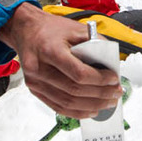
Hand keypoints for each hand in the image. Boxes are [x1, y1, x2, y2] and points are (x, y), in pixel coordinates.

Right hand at [0, 4, 121, 118]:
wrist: (25, 30)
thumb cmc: (50, 29)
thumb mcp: (75, 28)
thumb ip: (96, 43)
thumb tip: (113, 63)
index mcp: (50, 50)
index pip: (78, 73)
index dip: (99, 80)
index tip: (114, 79)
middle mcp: (39, 68)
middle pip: (74, 91)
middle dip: (100, 95)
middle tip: (116, 93)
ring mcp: (35, 82)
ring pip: (67, 103)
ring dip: (91, 106)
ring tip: (108, 103)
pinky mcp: (35, 90)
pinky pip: (57, 107)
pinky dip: (77, 112)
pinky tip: (91, 110)